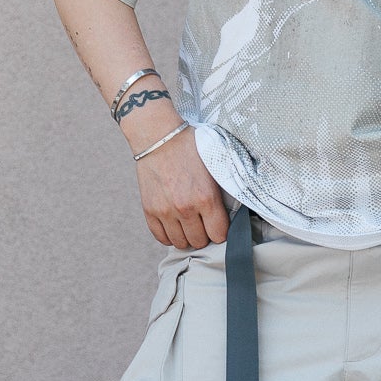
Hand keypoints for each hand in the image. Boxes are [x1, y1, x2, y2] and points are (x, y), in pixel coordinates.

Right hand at [133, 122, 230, 248]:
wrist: (159, 137)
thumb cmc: (190, 148)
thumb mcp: (215, 167)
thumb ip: (222, 193)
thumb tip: (230, 214)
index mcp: (206, 198)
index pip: (219, 235)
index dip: (221, 231)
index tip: (218, 225)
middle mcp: (185, 208)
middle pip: (199, 242)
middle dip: (204, 235)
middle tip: (203, 223)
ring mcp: (165, 211)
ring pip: (180, 243)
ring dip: (186, 236)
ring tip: (189, 224)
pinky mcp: (149, 210)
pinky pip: (161, 237)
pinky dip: (169, 235)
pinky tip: (174, 226)